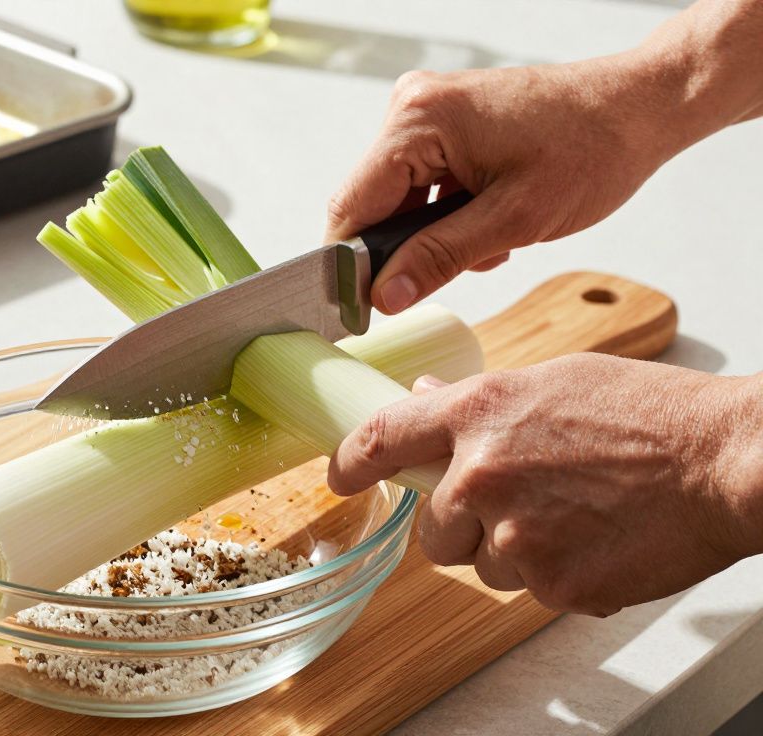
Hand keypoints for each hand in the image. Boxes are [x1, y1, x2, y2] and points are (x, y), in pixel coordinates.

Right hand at [327, 59, 680, 313]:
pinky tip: (488, 222)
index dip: (350, 264)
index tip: (360, 311)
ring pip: (397, 198)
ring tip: (489, 241)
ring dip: (431, 234)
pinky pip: (420, 183)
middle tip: (457, 269)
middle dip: (405, 248)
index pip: (352, 205)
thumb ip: (438, 258)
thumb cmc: (592, 149)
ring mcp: (426, 112)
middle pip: (371, 203)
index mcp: (419, 120)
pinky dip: (446, 214)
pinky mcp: (444, 123)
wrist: (639, 108)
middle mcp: (412, 107)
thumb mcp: (514, 219)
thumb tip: (384, 296)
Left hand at [327, 354, 762, 615]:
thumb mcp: (554, 382)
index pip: (382, 440)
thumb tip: (428, 401)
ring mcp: (515, 536)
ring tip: (575, 515)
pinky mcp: (552, 585)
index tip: (341, 475)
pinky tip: (597, 540)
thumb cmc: (653, 416)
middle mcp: (482, 475)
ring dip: (514, 551)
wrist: (724, 463)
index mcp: (478, 415)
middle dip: (462, 525)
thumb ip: (480, 401)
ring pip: (482, 565)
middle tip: (519, 505)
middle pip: (431, 529)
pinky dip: (558, 575)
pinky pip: (531, 591)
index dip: (352, 462)